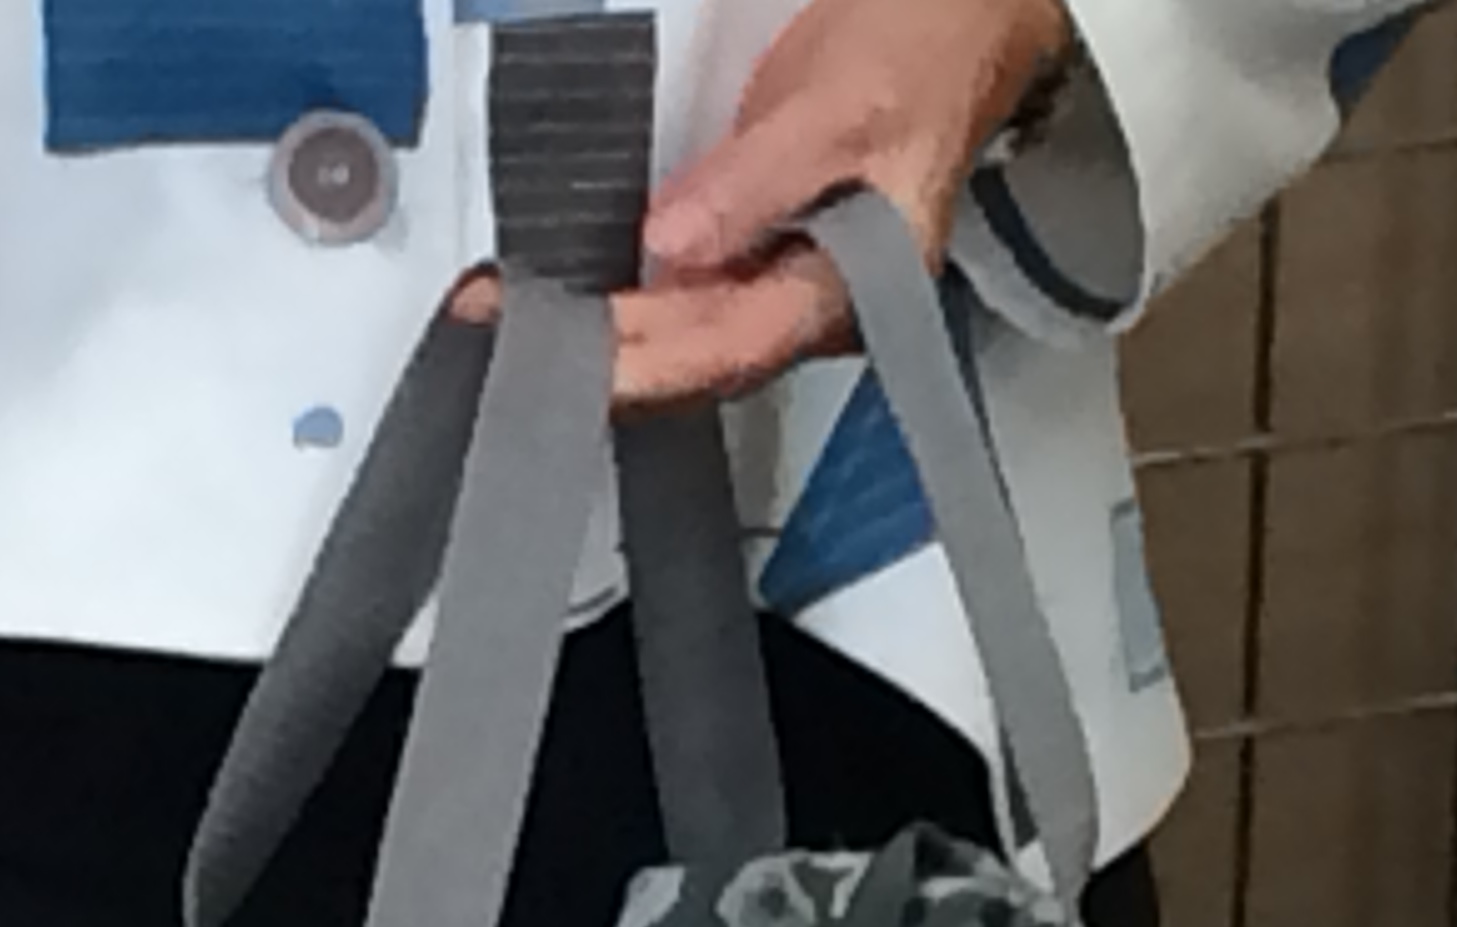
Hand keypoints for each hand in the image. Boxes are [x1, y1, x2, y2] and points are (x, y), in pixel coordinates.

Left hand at [456, 0, 1075, 410]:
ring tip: (504, 307)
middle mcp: (814, 300)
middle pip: (697, 351)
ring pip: (682, 326)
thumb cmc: (918, 48)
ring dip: (600, 327)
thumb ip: (757, 182)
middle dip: (602, 350)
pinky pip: (681, 286)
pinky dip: (621, 288)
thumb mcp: (840, 106)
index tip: (564, 354)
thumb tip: (670, 246)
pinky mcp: (756, 241)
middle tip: (496, 321)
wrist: (960, 9)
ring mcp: (784, 274)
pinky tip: (562, 281)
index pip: (733, 347)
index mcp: (853, 289)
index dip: (645, 361)